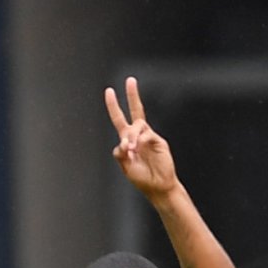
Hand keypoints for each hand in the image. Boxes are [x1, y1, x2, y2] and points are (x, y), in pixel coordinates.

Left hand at [104, 77, 179, 200]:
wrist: (159, 187)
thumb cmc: (142, 179)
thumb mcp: (125, 167)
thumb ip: (120, 154)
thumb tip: (123, 142)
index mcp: (128, 140)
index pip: (120, 119)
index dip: (114, 106)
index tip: (109, 91)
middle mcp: (138, 136)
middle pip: (135, 111)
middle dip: (133, 95)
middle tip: (130, 80)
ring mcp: (149, 137)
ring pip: (137, 125)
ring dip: (130, 135)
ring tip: (130, 149)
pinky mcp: (159, 142)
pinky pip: (146, 135)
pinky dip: (138, 140)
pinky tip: (135, 149)